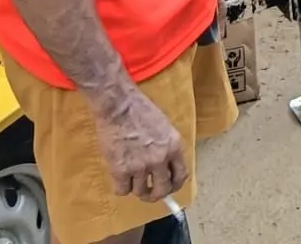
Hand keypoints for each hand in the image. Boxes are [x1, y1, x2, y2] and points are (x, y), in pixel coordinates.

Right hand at [93, 87, 188, 201]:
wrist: (119, 106)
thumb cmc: (141, 111)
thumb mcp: (165, 127)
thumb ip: (168, 148)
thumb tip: (167, 168)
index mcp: (174, 147)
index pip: (181, 176)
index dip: (174, 186)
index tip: (169, 188)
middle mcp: (160, 159)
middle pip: (162, 190)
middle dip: (155, 194)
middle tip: (148, 192)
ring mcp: (140, 166)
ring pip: (141, 192)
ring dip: (136, 188)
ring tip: (131, 178)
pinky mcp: (121, 170)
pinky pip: (122, 191)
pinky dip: (120, 187)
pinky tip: (119, 177)